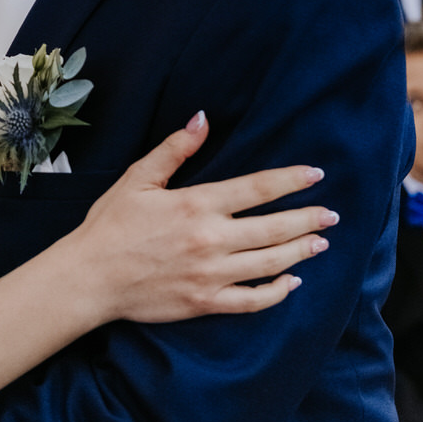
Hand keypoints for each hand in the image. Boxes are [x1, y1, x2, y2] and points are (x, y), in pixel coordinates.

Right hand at [75, 114, 335, 323]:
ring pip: (270, 264)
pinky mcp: (205, 302)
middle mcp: (211, 240)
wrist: (90, 277)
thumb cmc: (110, 225)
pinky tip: (291, 283)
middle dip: (308, 219)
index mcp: (197, 205)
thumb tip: (203, 119)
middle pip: (274, 228)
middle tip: (332, 214)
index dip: (291, 180)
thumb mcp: (138, 178)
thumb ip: (175, 149)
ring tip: (321, 242)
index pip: (257, 189)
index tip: (316, 175)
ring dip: (300, 252)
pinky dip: (276, 293)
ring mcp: (211, 274)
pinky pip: (252, 301)